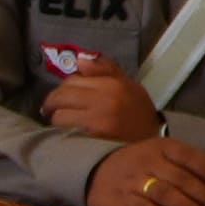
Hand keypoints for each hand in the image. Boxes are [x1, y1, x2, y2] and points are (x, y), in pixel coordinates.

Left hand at [39, 60, 158, 145]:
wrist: (153, 144)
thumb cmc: (138, 113)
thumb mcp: (129, 86)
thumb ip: (106, 70)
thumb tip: (80, 61)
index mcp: (113, 84)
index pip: (73, 80)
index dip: (64, 88)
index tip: (63, 96)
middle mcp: (104, 98)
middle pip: (61, 96)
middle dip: (53, 103)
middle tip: (52, 110)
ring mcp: (97, 120)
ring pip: (59, 115)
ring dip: (56, 119)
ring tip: (63, 123)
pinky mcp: (92, 139)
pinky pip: (64, 132)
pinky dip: (62, 132)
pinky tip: (68, 134)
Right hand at [87, 133, 204, 205]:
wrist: (91, 172)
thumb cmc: (136, 166)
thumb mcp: (158, 156)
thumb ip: (184, 167)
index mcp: (160, 147)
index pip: (190, 156)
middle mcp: (147, 161)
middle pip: (182, 179)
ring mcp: (133, 180)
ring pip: (166, 194)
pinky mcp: (121, 200)